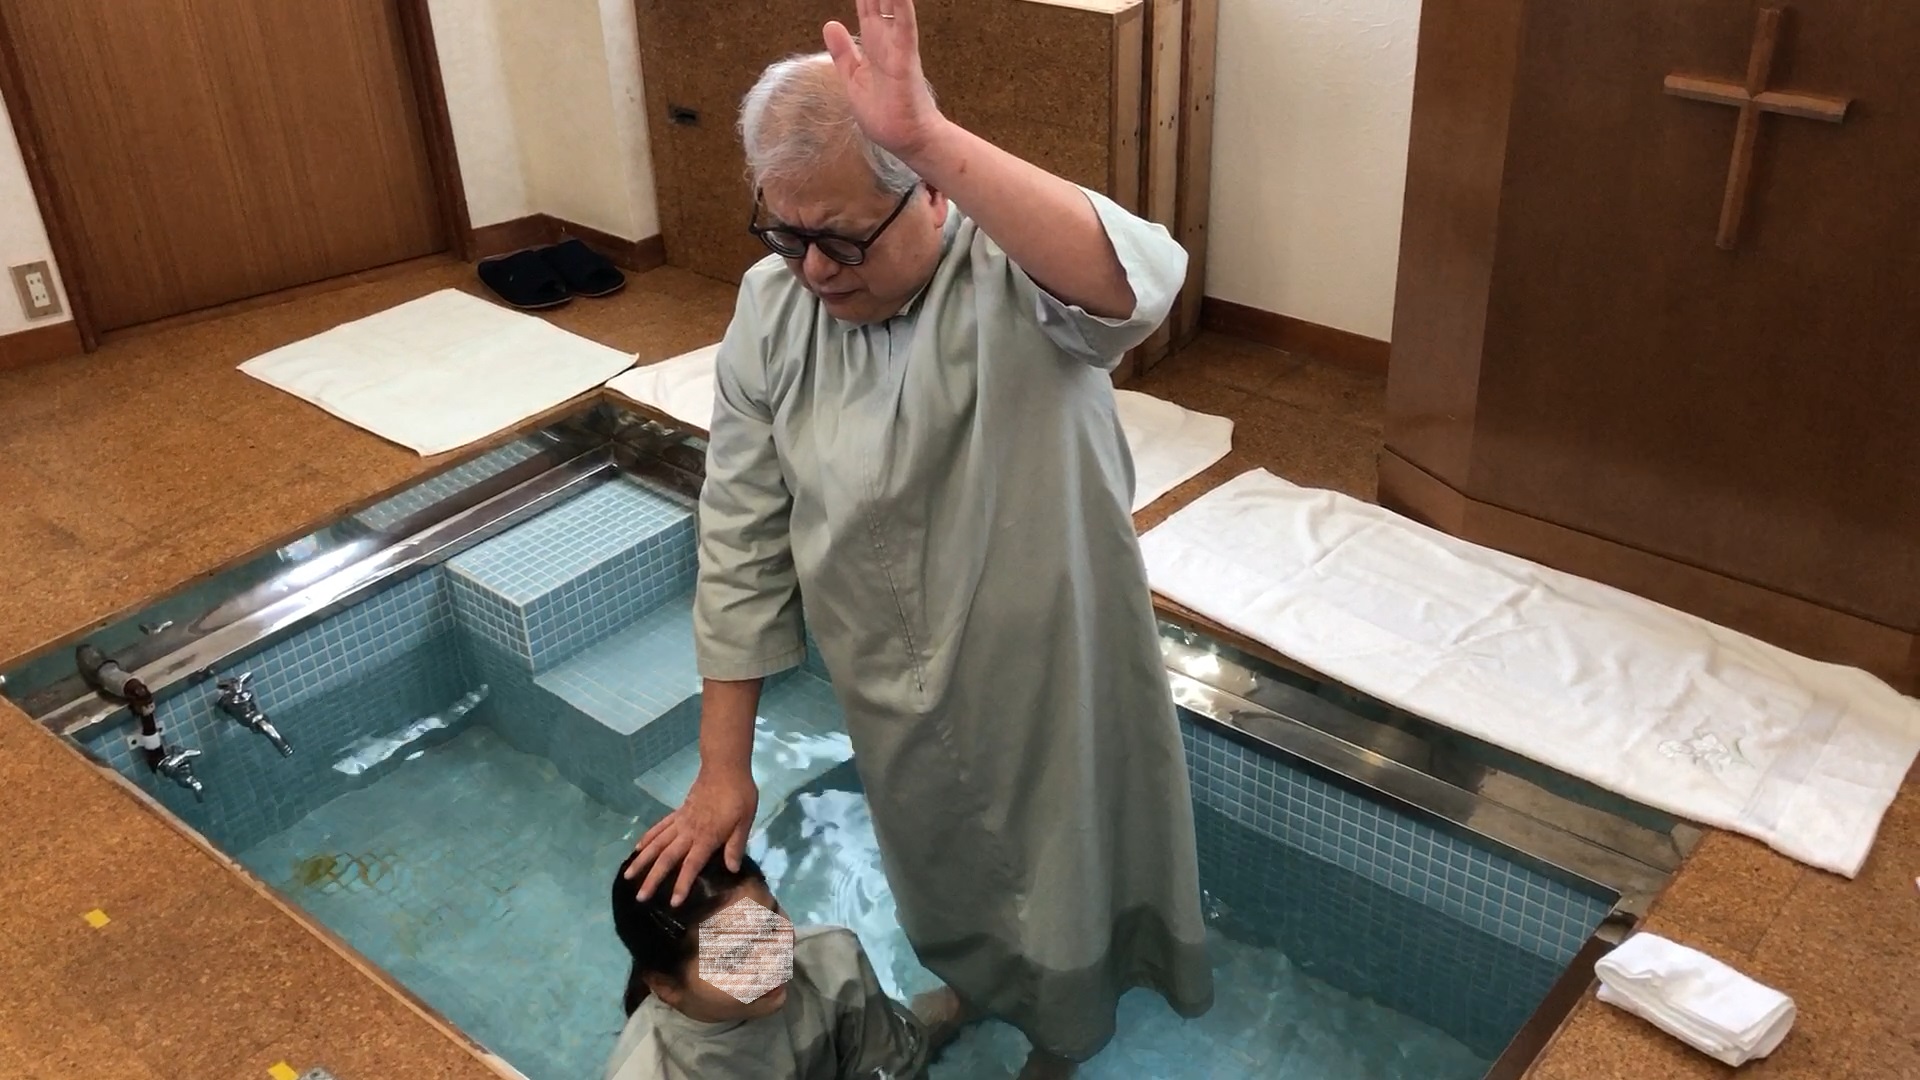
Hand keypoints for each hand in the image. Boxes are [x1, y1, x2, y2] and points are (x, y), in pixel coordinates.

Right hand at [625, 767, 758, 904]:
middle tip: (640, 897)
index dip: (682, 884)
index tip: (673, 903)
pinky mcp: (677, 813)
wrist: (725, 768)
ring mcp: (680, 821)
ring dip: (642, 860)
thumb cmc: (739, 795)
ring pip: (656, 843)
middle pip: (667, 858)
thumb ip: (736, 845)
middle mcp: (688, 832)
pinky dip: (647, 838)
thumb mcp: (745, 821)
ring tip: (628, 876)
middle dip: (653, 879)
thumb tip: (732, 869)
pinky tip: (638, 848)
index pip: (691, 865)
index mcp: (706, 837)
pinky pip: (659, 828)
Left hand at [822, 0, 943, 159]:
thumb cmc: (885, 113)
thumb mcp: (853, 78)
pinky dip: (901, 8)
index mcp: (874, 44)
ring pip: (891, 6)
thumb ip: (844, 51)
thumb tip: (830, 24)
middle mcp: (886, 40)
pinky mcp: (905, 60)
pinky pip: (904, 28)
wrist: (906, 140)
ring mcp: (897, 48)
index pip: (865, 6)